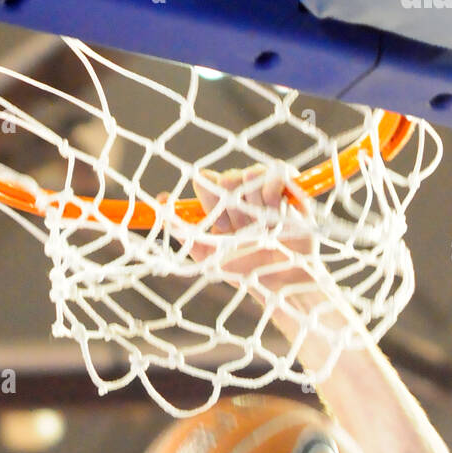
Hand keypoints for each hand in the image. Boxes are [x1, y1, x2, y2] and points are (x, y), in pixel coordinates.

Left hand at [161, 163, 355, 347]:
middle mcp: (242, 195)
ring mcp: (266, 190)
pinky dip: (273, 188)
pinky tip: (274, 209)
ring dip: (254, 203)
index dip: (208, 196)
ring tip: (263, 227)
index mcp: (221, 206)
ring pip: (251, 174)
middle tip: (242, 228)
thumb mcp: (208, 254)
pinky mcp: (291, 189)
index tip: (220, 223)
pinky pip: (278, 171)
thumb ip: (183, 230)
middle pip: (228, 178)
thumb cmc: (245, 269)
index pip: (205, 181)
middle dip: (233, 205)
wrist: (280, 281)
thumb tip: (160, 202)